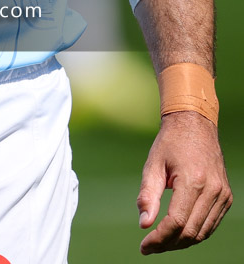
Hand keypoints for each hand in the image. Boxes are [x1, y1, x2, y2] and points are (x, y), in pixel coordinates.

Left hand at [137, 111, 231, 253]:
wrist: (195, 123)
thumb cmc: (170, 142)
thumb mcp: (153, 164)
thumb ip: (148, 195)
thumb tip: (144, 224)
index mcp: (193, 180)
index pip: (176, 222)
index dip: (159, 238)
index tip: (144, 246)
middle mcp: (212, 190)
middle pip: (190, 232)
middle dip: (168, 244)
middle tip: (150, 247)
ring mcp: (222, 194)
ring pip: (202, 232)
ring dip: (181, 242)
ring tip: (161, 241)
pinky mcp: (226, 196)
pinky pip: (210, 224)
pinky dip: (194, 233)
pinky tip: (178, 232)